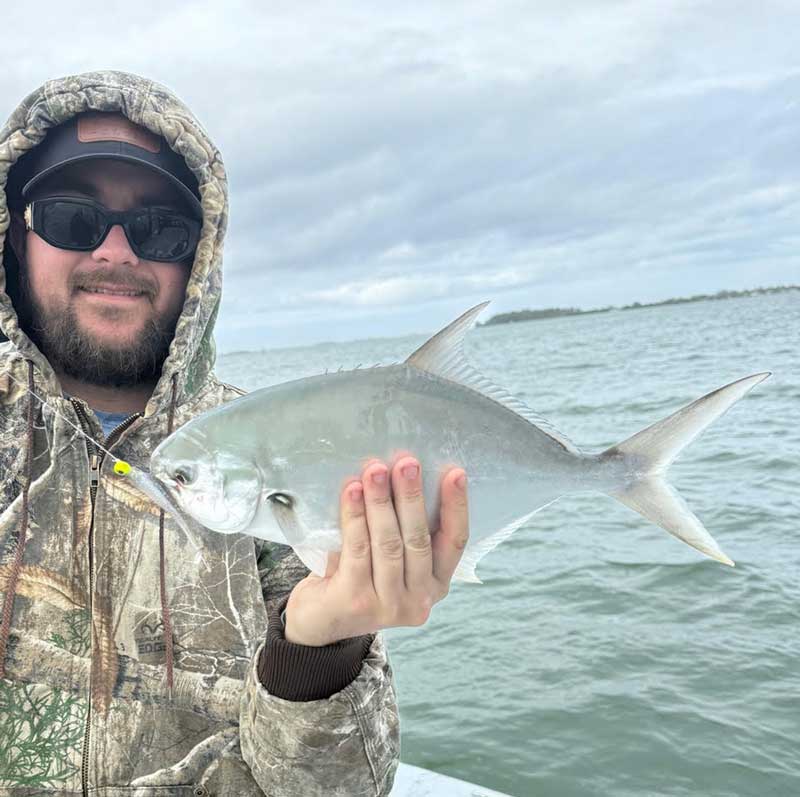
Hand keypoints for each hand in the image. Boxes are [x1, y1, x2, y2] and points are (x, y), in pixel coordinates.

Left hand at [284, 455, 468, 646]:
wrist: (318, 621)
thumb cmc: (357, 575)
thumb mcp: (388, 556)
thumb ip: (401, 528)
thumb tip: (398, 471)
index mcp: (436, 584)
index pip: (455, 542)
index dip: (457, 506)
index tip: (456, 473)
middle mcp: (419, 600)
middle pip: (419, 539)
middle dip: (412, 496)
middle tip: (406, 463)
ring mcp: (388, 606)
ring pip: (388, 543)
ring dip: (381, 502)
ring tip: (375, 470)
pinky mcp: (356, 602)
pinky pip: (357, 550)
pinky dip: (355, 516)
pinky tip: (352, 491)